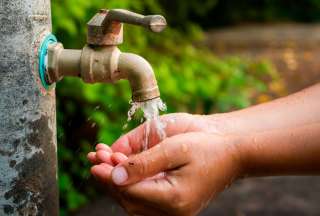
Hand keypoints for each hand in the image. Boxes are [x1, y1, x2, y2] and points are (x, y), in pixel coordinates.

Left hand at [87, 114, 243, 215]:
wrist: (231, 152)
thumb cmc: (206, 146)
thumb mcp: (174, 148)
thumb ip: (143, 163)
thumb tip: (113, 175)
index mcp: (173, 197)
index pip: (130, 191)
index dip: (108, 176)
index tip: (94, 161)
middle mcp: (172, 210)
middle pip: (128, 199)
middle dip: (109, 178)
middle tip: (96, 158)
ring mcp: (174, 210)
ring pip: (134, 202)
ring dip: (116, 182)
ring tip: (103, 160)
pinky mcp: (174, 205)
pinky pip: (144, 200)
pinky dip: (130, 185)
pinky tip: (121, 170)